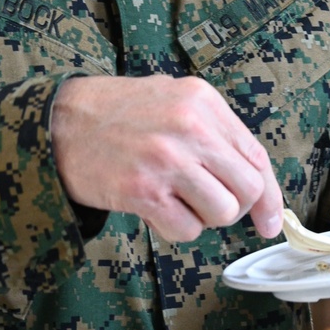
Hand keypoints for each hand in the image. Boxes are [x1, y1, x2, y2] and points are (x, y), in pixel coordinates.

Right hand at [50, 74, 283, 242]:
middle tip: (207, 204)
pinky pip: (187, 230)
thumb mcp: (172, 99)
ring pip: (222, 213)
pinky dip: (176, 228)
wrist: (59, 122)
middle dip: (233, 207)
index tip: (271, 222)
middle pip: (247, 190)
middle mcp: (189, 127)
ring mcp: (167, 159)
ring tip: (175, 199)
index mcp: (202, 100)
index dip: (270, 197)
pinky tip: (155, 207)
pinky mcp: (143, 191)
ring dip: (203, 217)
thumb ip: (214, 133)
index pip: (256, 157)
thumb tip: (258, 185)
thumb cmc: (116, 113)